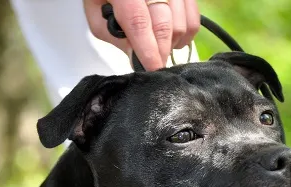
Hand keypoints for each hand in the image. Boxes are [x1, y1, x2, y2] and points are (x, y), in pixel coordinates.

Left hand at [83, 0, 199, 70]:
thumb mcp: (97, 13)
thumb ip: (114, 36)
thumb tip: (136, 58)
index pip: (138, 22)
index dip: (147, 50)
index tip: (152, 68)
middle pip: (164, 26)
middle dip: (160, 52)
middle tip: (153, 64)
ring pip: (181, 25)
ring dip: (171, 44)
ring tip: (158, 45)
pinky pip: (194, 22)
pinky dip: (184, 36)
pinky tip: (171, 37)